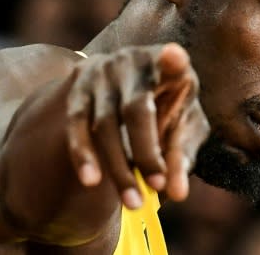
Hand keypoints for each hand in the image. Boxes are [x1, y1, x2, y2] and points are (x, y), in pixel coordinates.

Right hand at [66, 43, 209, 208]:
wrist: (126, 84)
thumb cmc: (165, 107)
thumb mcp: (182, 125)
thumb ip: (182, 154)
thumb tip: (177, 193)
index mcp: (169, 65)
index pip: (173, 61)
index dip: (173, 60)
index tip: (175, 57)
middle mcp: (132, 61)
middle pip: (137, 109)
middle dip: (146, 153)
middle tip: (156, 188)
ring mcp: (101, 72)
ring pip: (104, 123)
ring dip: (117, 166)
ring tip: (132, 202)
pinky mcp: (78, 87)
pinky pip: (77, 123)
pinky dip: (83, 154)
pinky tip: (91, 181)